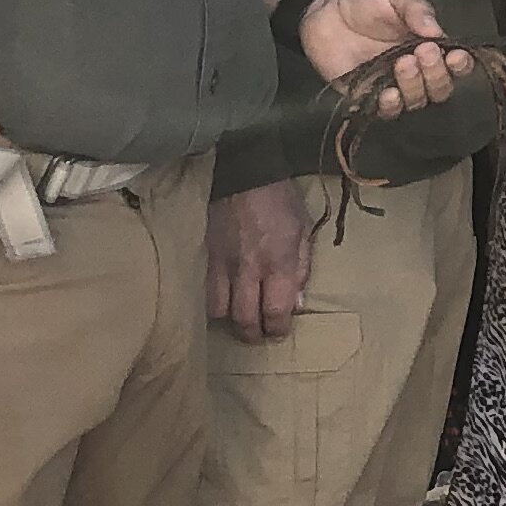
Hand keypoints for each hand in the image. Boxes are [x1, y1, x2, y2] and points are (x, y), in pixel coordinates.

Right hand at [207, 178, 314, 340]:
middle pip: (244, 319)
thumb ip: (303, 268)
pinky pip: (202, 290)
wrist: (243, 171)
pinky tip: (220, 299)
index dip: (277, 329)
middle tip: (258, 334)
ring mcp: (221, 264)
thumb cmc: (280, 199)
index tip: (279, 331)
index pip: (275, 312)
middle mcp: (248, 269)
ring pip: (217, 311)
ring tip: (237, 318)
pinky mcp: (203, 256)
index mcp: (278, 262)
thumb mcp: (304, 229)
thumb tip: (297, 303)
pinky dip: (211, 301)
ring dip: (228, 320)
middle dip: (252, 334)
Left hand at [301, 0, 471, 112]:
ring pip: (416, 101)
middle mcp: (415, 71)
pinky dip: (391, 105)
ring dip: (415, 86)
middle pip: (439, 88)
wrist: (322, 8)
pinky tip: (390, 93)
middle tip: (423, 53)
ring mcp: (392, 85)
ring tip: (403, 63)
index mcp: (428, 46)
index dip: (460, 66)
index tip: (455, 56)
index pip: (454, 66)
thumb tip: (437, 32)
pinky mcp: (366, 97)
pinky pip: (385, 111)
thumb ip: (416, 8)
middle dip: (436, 74)